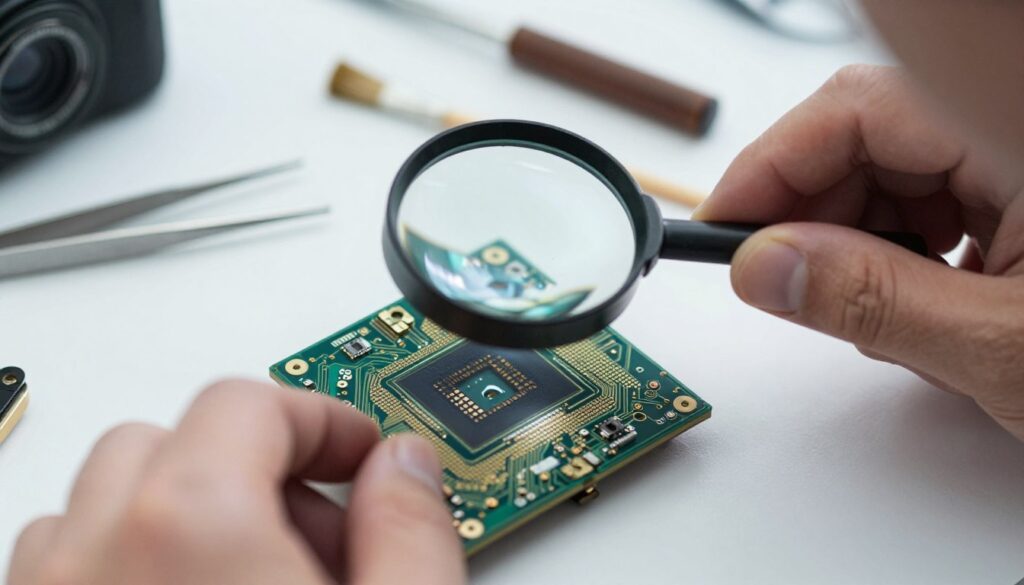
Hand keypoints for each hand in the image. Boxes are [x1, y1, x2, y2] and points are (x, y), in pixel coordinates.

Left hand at [7, 380, 465, 584]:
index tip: (361, 455)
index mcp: (188, 533)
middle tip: (322, 535)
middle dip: (252, 470)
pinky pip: (56, 572)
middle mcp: (89, 564)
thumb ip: (413, 530)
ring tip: (256, 579)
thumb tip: (406, 465)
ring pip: (95, 507)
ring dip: (178, 521)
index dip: (323, 419)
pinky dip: (121, 570)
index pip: (249, 402)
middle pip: (165, 442)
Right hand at [695, 65, 1023, 439]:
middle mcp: (1018, 127)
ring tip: (881, 309)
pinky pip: (937, 193)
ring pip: (896, 166)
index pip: (857, 108)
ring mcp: (1021, 158)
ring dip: (861, 236)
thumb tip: (767, 268)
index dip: (772, 166)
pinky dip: (906, 245)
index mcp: (1020, 134)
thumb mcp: (1009, 348)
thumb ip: (874, 302)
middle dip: (816, 211)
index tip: (722, 227)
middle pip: (870, 133)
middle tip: (783, 284)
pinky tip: (927, 294)